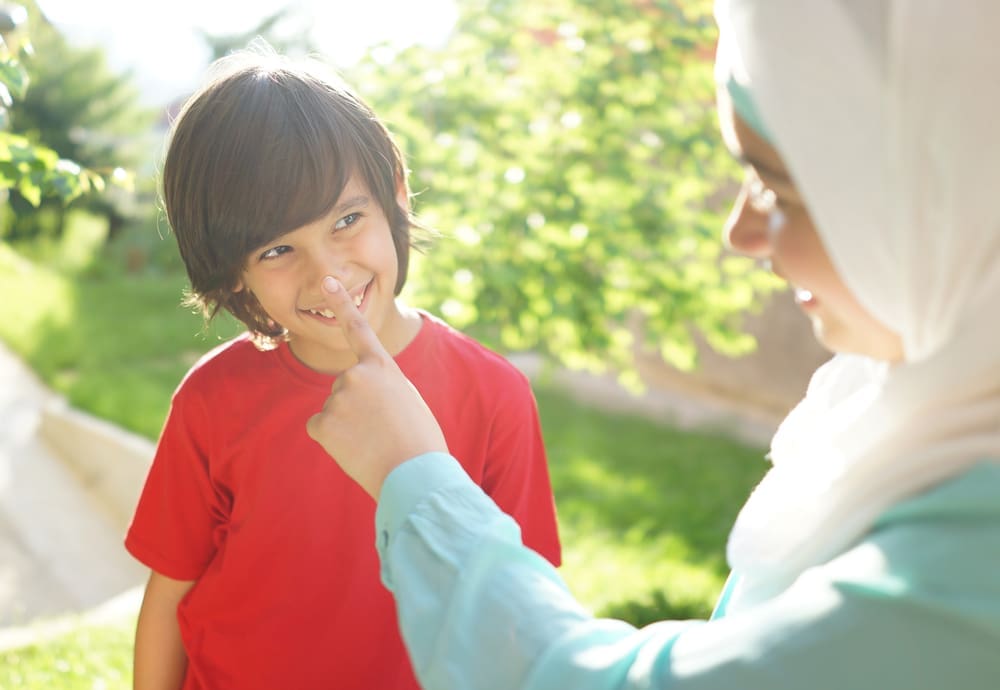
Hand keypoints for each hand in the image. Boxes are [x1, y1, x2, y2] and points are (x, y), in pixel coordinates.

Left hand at [305, 276, 447, 498]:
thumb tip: (357, 402)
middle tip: (382, 429)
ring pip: (333, 411)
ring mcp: (337, 397)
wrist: (415, 473)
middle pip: (344, 388)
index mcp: (382, 366)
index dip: (341, 304)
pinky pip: (320, 429)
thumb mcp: (407, 401)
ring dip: (348, 427)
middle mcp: (356, 374)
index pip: (358, 329)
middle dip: (356, 408)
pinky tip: (355, 450)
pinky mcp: (323, 423)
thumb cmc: (421, 441)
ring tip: (374, 441)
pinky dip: (334, 442)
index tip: (326, 281)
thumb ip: (381, 388)